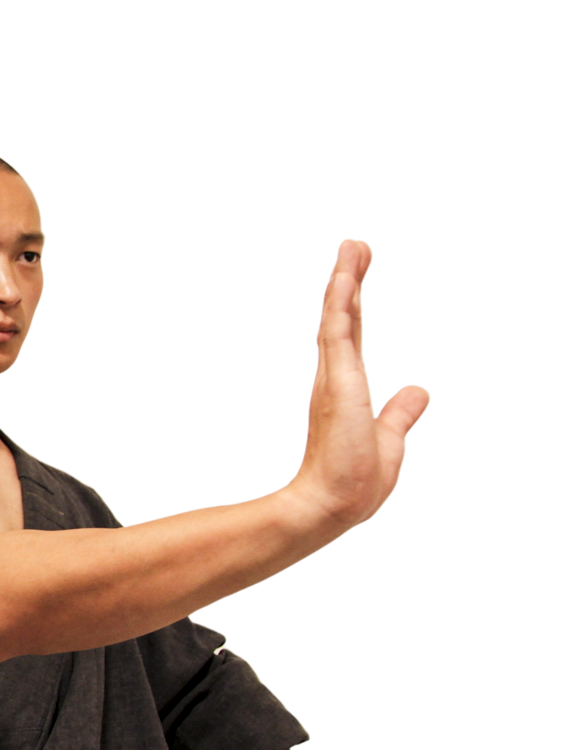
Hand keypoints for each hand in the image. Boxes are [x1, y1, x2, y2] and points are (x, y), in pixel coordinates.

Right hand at [289, 236, 427, 529]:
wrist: (333, 504)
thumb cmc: (355, 480)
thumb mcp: (389, 438)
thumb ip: (400, 411)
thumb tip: (417, 388)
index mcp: (345, 389)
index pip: (351, 337)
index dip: (355, 306)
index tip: (357, 276)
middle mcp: (333, 377)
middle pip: (342, 318)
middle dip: (349, 280)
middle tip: (355, 245)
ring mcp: (332, 378)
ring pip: (338, 317)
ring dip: (345, 280)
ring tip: (353, 246)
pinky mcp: (336, 383)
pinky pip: (335, 334)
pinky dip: (340, 304)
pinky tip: (345, 279)